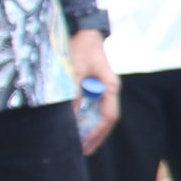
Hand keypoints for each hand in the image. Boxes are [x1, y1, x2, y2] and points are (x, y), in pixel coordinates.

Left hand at [69, 29, 119, 155]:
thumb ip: (73, 94)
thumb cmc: (81, 48)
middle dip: (95, 136)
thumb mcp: (75, 71)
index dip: (98, 133)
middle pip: (106, 119)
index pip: (109, 116)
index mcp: (110, 87)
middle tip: (82, 150)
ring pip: (99, 114)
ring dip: (90, 128)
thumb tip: (70, 116)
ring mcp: (102, 88)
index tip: (85, 144)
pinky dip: (85, 117)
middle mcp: (109, 90)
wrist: (83, 30)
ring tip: (79, 142)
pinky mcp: (93, 85)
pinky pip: (92, 106)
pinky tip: (76, 125)